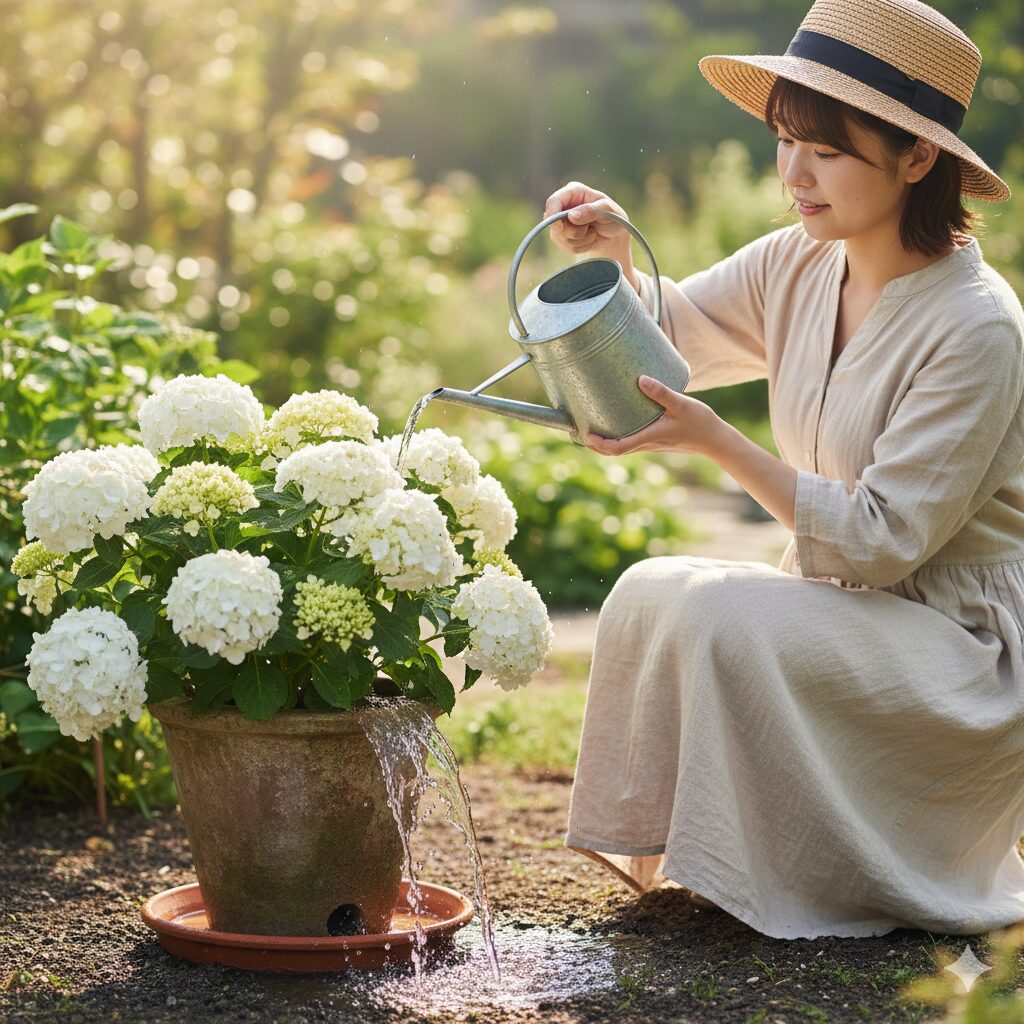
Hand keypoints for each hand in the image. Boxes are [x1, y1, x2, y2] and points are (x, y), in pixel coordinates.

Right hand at [543, 181, 637, 289]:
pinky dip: (580, 247)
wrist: (614, 232)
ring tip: (592, 233)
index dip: (553, 214)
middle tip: (589, 229)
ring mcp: (561, 222)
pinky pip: (565, 247)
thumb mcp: (608, 210)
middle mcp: (564, 205)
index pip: (553, 201)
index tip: (561, 226)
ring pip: (560, 238)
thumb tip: (572, 216)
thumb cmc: (613, 216)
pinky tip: (589, 240)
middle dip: (573, 232)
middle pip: (554, 223)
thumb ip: (591, 210)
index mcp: (573, 192)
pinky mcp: (562, 237)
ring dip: (579, 240)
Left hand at [585, 376, 721, 456]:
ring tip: (589, 428)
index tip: (585, 434)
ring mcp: (650, 444)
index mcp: (649, 437)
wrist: (716, 440)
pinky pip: (631, 442)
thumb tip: (640, 379)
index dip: (599, 443)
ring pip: (621, 448)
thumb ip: (661, 392)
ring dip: (603, 442)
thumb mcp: (682, 404)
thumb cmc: (700, 423)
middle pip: (614, 451)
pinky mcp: (655, 440)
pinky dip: (617, 437)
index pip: (618, 447)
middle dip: (594, 445)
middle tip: (577, 431)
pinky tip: (614, 423)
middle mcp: (647, 444)